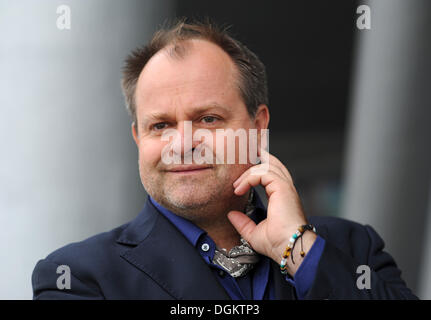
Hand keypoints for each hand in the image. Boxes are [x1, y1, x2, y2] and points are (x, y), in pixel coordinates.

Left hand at [227, 150, 316, 275]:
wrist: (289, 247)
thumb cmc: (278, 243)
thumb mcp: (254, 233)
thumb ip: (243, 223)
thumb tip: (231, 215)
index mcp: (282, 197)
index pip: (272, 174)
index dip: (259, 168)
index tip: (243, 173)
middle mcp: (286, 189)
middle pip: (273, 163)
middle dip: (259, 156)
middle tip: (245, 152)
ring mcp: (285, 187)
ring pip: (266, 166)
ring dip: (247, 173)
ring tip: (236, 186)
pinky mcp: (282, 187)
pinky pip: (263, 173)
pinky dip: (249, 178)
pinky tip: (239, 189)